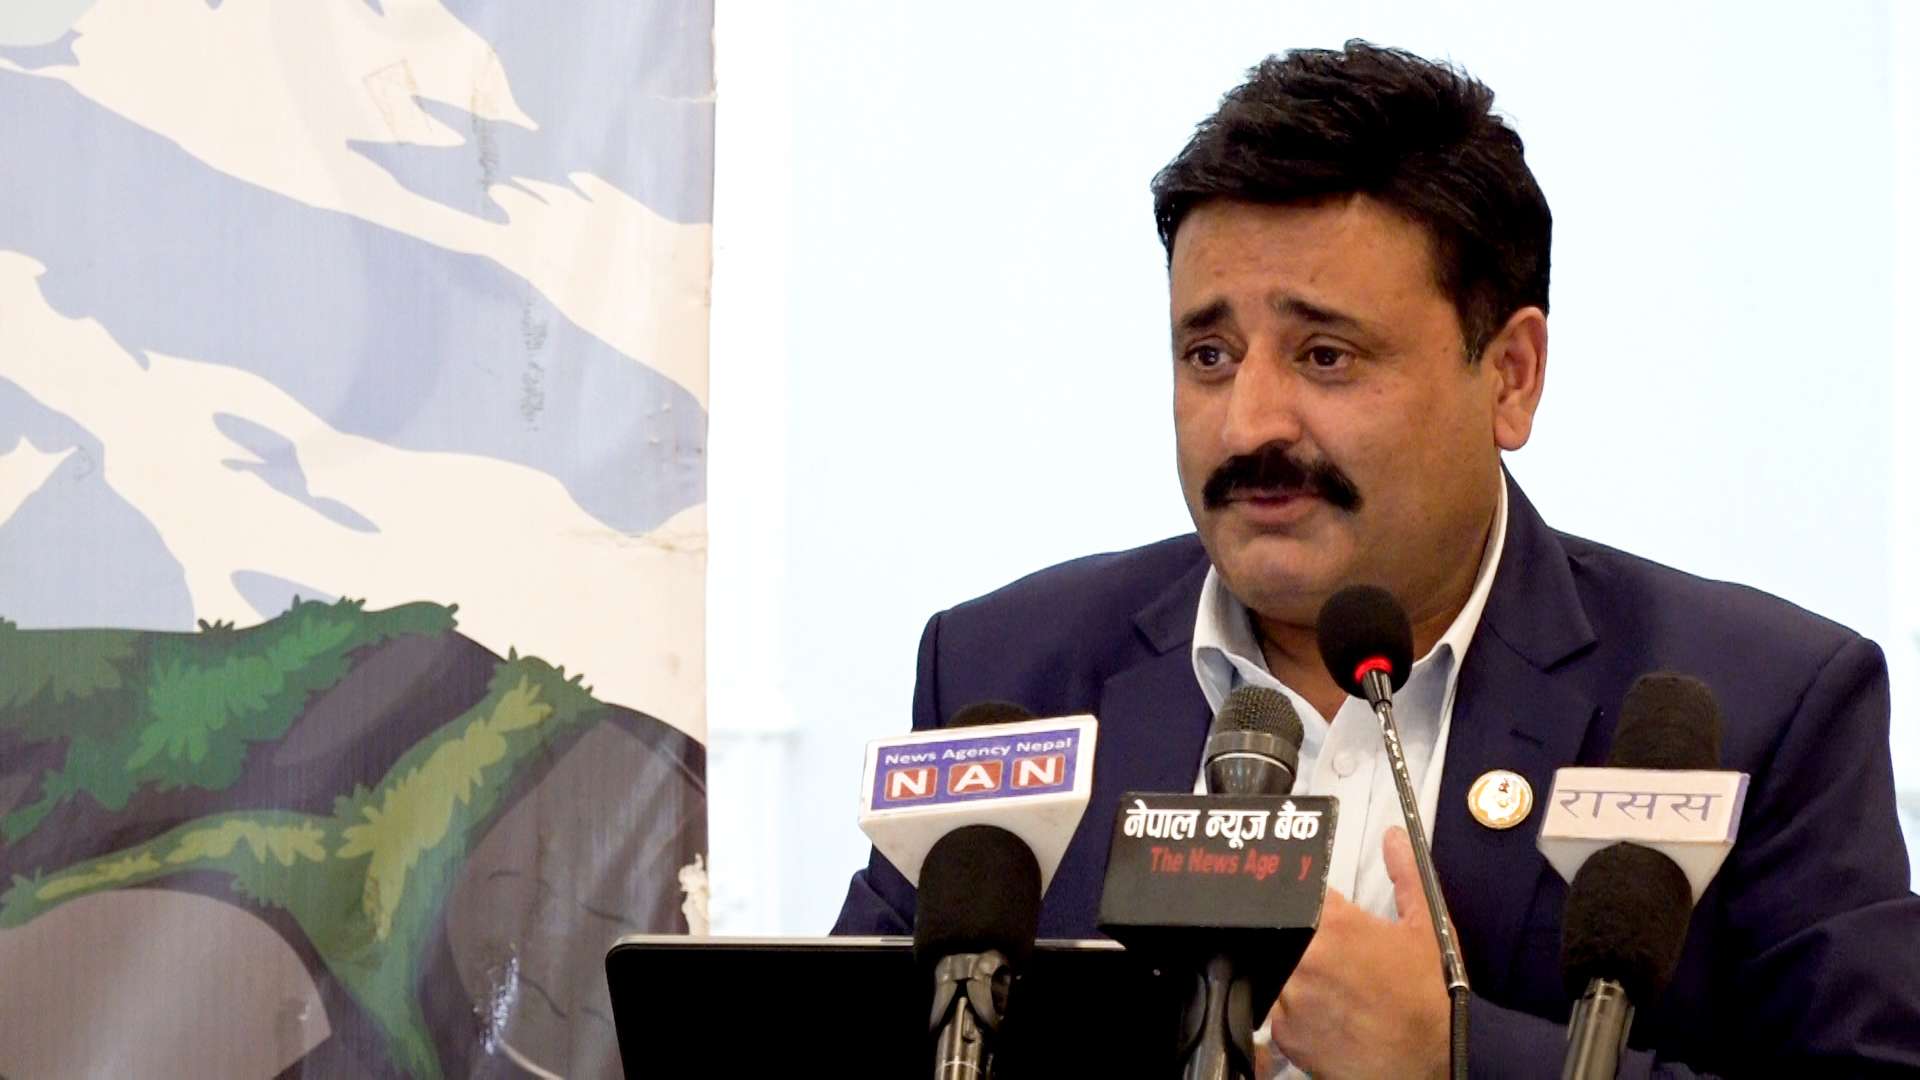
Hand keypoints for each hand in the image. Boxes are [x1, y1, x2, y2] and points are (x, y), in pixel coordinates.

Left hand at [1266, 827, 1449, 1078]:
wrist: (1439, 1057)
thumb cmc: (1432, 992)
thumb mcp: (1427, 926)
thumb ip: (1405, 875)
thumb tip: (1393, 837)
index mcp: (1333, 924)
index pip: (1297, 896)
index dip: (1306, 905)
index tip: (1318, 915)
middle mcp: (1303, 958)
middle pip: (1278, 935)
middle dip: (1294, 939)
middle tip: (1328, 957)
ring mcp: (1291, 999)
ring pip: (1271, 972)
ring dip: (1291, 974)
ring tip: (1328, 987)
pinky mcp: (1286, 1035)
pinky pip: (1276, 1013)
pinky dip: (1293, 1012)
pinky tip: (1323, 1015)